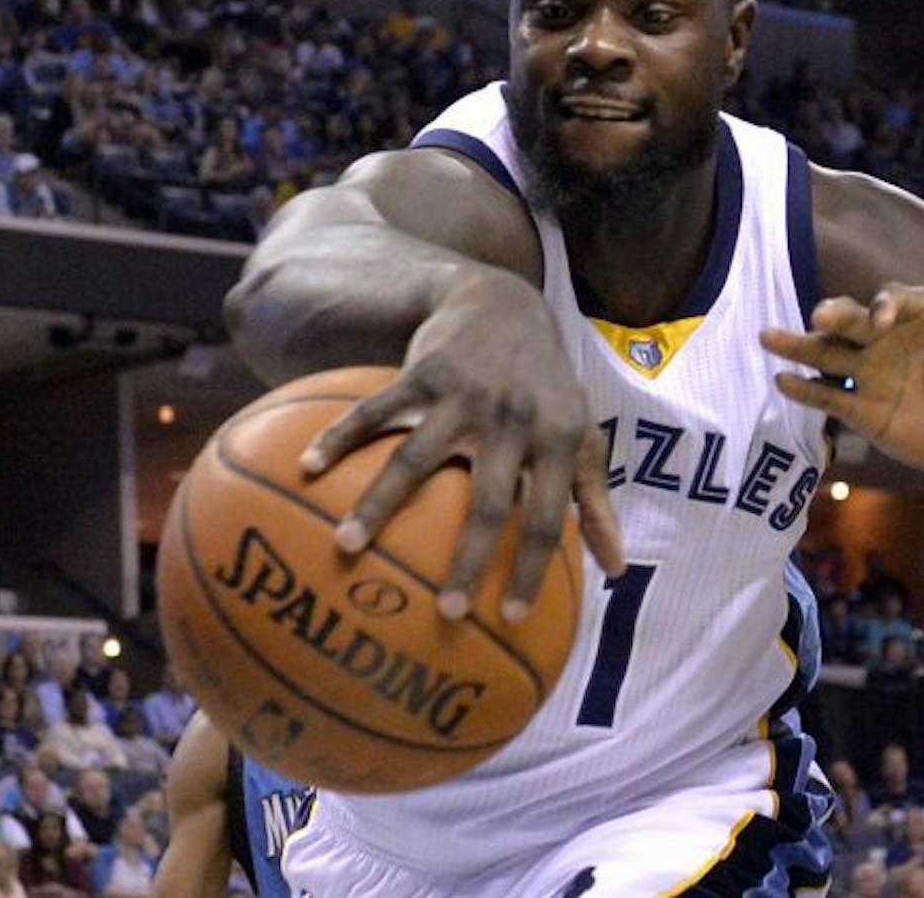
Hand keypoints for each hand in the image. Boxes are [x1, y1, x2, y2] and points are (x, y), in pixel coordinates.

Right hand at [298, 269, 624, 621]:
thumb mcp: (585, 436)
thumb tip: (616, 570)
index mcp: (557, 440)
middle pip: (489, 501)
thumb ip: (596, 502)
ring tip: (346, 548)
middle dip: (469, 559)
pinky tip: (307, 465)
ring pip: (417, 458)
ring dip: (379, 504)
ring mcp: (466, 396)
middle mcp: (514, 421)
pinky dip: (341, 435)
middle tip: (444, 611)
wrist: (507, 305)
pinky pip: (376, 409)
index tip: (509, 618)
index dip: (533, 568)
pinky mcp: (424, 372)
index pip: (548, 517)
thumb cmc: (547, 388)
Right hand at [759, 269, 923, 476]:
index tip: (880, 323)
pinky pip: (828, 395)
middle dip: (834, 314)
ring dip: (799, 344)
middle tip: (820, 317)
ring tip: (767, 337)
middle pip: (850, 319)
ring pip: (827, 352)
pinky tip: (782, 381)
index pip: (891, 299)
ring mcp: (870, 372)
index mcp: (918, 315)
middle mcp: (885, 337)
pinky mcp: (861, 409)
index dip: (882, 305)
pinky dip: (805, 388)